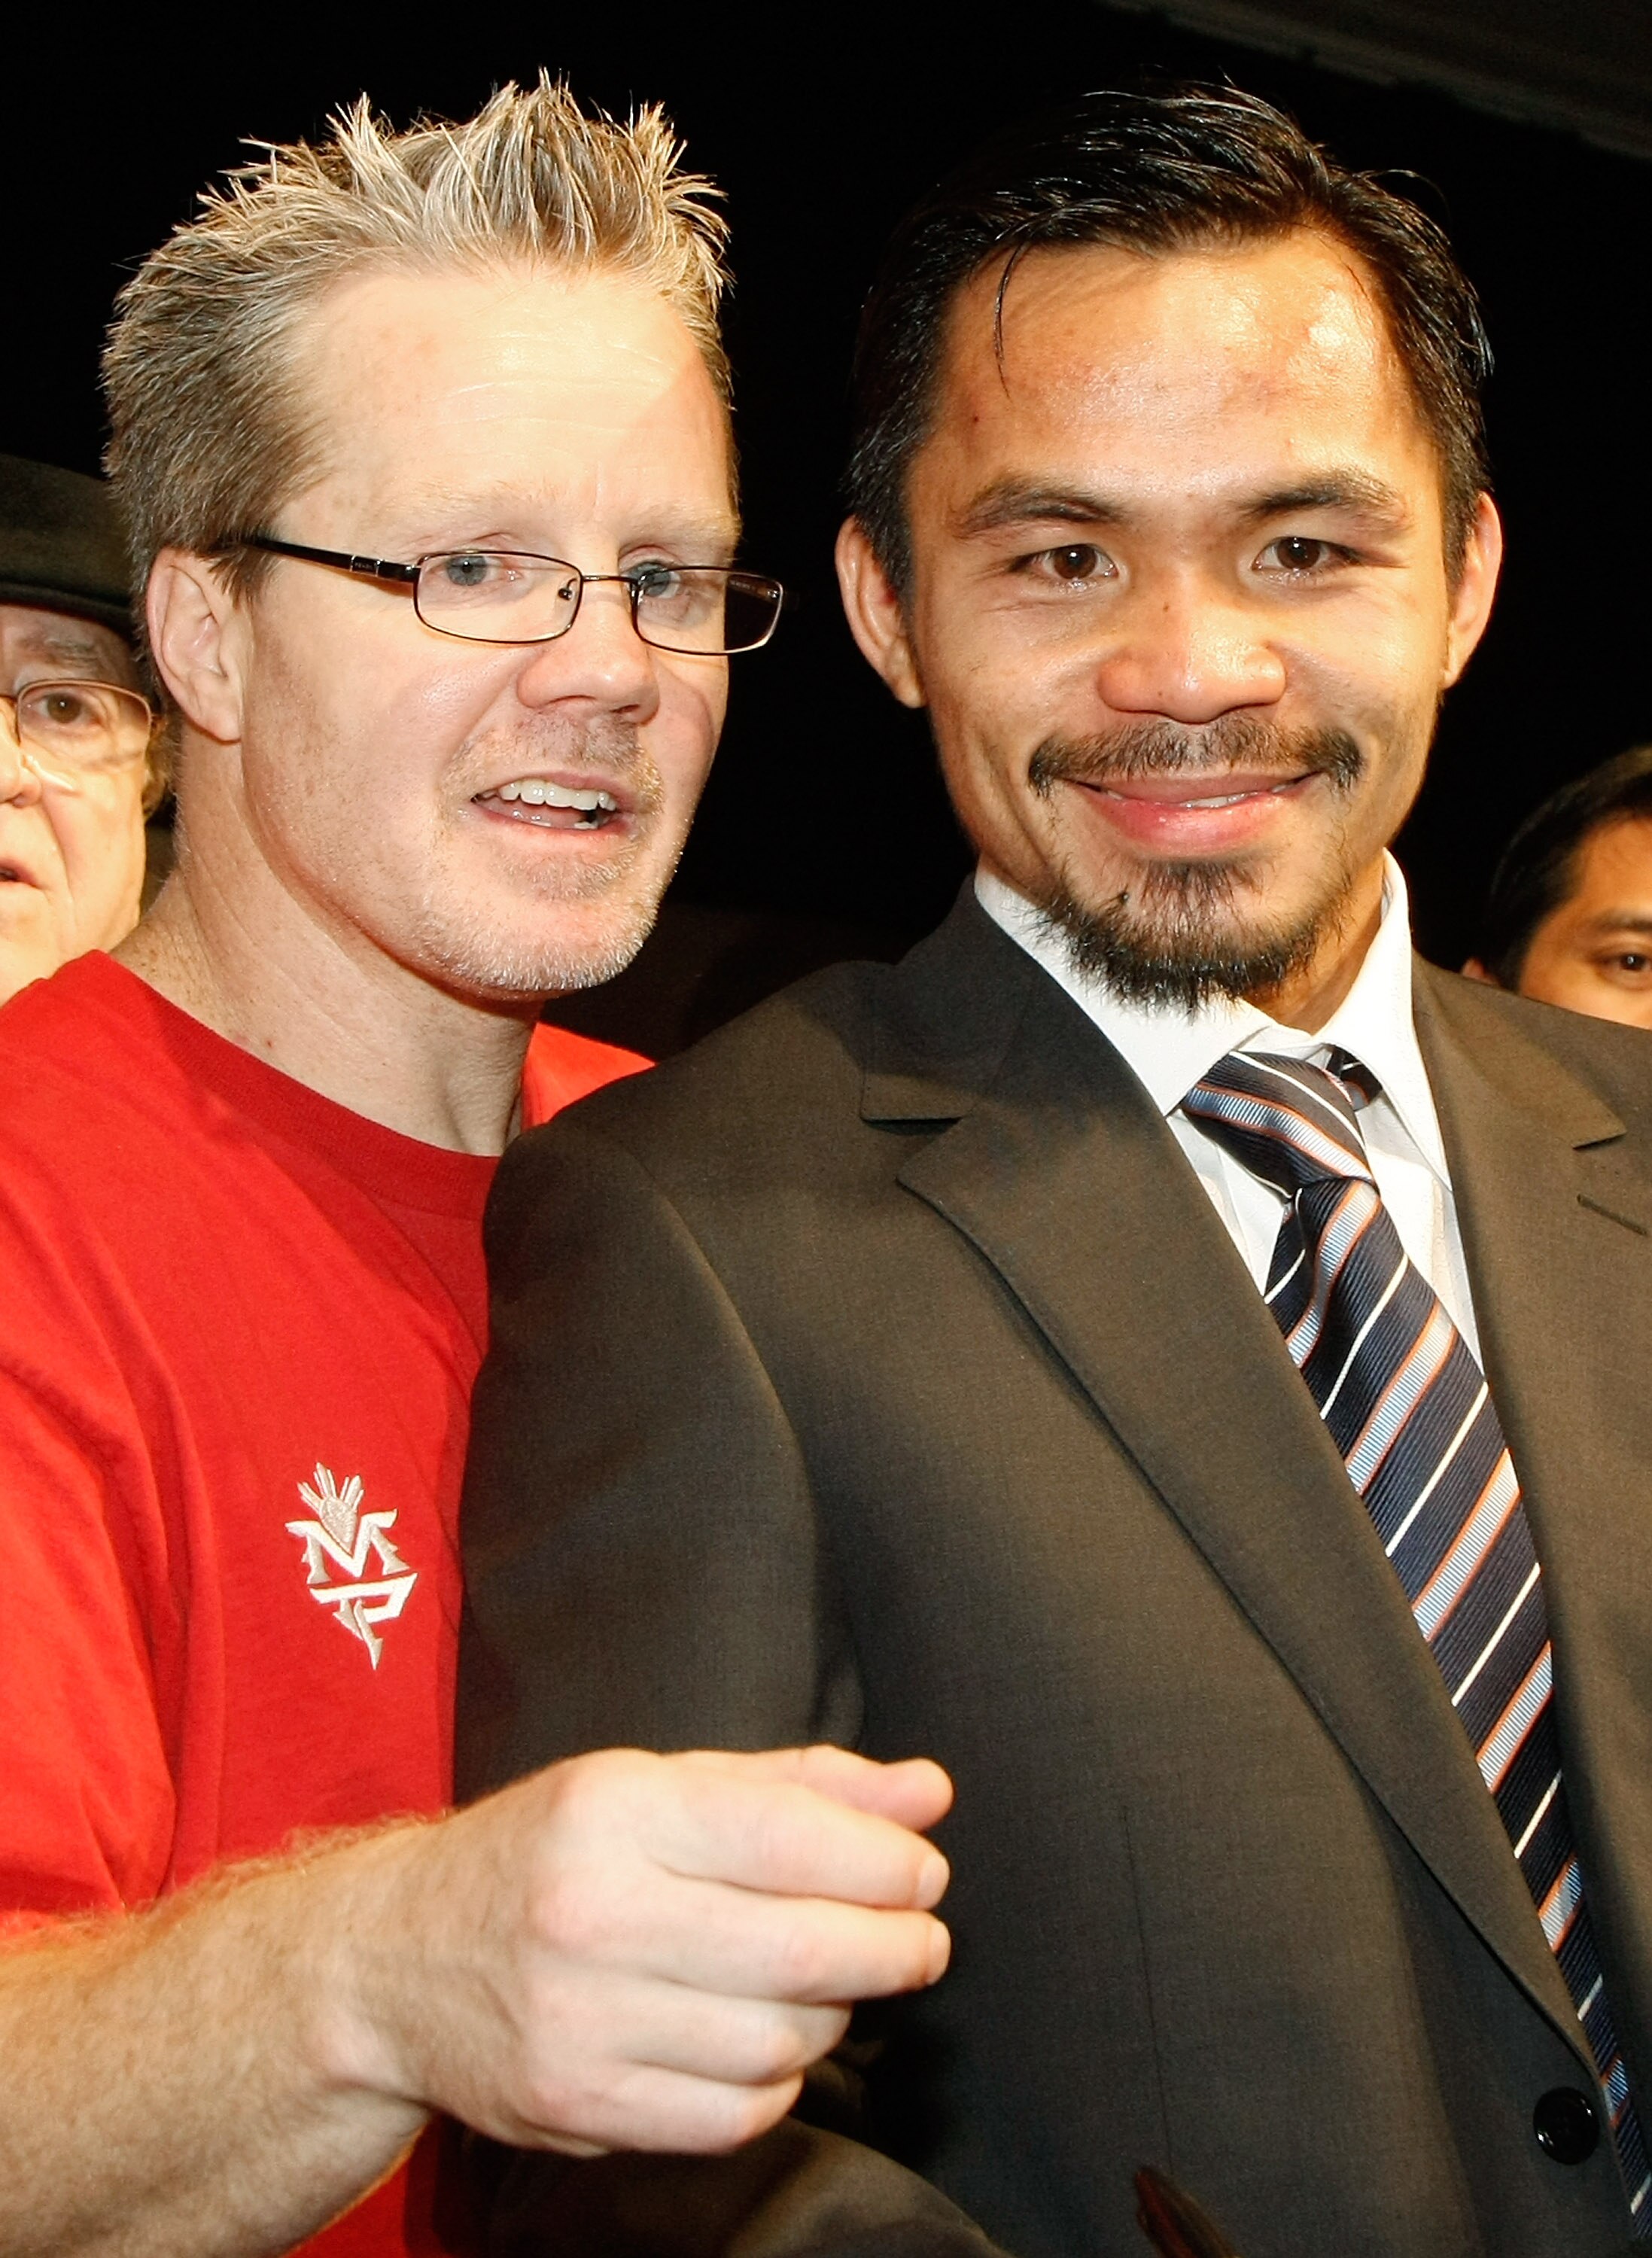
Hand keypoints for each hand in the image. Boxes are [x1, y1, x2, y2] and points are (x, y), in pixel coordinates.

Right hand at [324, 1745, 952, 2156]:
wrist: (395, 1958)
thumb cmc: (553, 1851)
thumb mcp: (660, 1785)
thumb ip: (802, 1786)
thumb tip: (929, 1793)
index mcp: (616, 1809)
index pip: (792, 1841)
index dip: (887, 1865)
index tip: (925, 1874)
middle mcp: (593, 1913)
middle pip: (802, 1953)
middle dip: (893, 1948)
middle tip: (920, 1940)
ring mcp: (580, 2020)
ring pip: (780, 2041)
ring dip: (837, 2016)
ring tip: (830, 1984)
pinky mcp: (576, 2105)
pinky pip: (733, 2115)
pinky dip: (779, 2082)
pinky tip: (770, 2042)